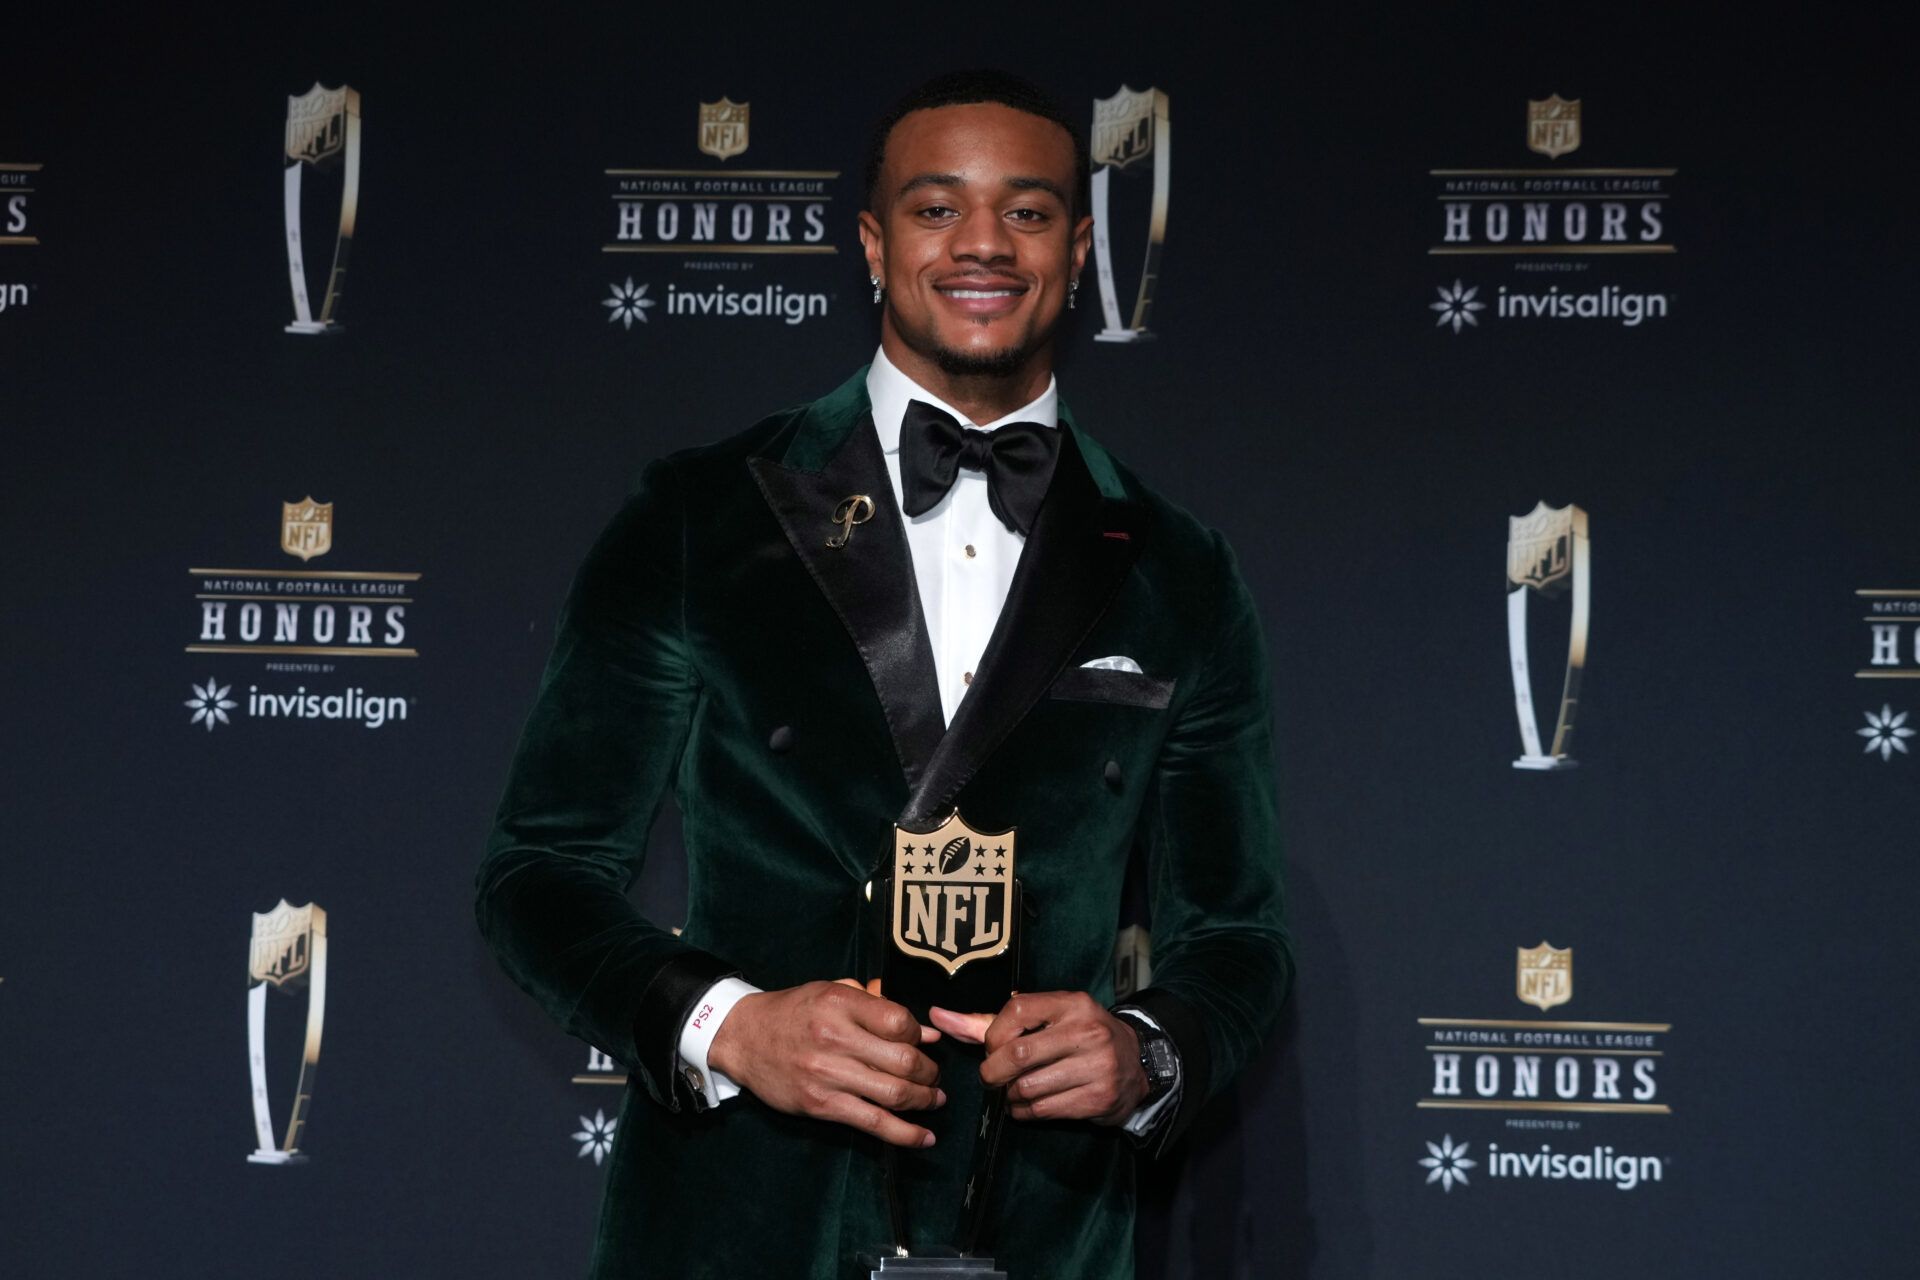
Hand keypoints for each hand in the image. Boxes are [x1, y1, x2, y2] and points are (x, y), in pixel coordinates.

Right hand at [708, 979, 945, 1147]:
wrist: (743, 1037)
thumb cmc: (793, 1011)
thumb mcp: (832, 990)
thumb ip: (877, 1005)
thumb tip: (927, 1032)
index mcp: (840, 1003)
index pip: (899, 1022)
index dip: (920, 1034)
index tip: (924, 1041)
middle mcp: (835, 1037)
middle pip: (903, 1061)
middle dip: (929, 1072)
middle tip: (934, 1075)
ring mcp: (827, 1074)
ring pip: (894, 1093)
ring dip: (924, 1100)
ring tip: (934, 1100)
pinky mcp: (821, 1105)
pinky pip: (872, 1122)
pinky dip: (904, 1133)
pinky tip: (924, 1137)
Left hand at [929, 992, 1147, 1124]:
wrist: (1138, 1064)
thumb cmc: (1078, 1037)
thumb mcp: (1046, 1019)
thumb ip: (989, 1020)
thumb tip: (937, 1017)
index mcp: (1072, 1003)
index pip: (1016, 1011)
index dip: (992, 1035)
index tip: (991, 1049)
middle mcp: (1087, 1031)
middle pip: (1017, 1054)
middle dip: (993, 1072)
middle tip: (991, 1078)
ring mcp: (1097, 1066)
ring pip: (1027, 1087)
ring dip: (1009, 1096)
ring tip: (1012, 1092)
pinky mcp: (1099, 1098)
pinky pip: (1044, 1111)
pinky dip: (1025, 1112)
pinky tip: (1027, 1106)